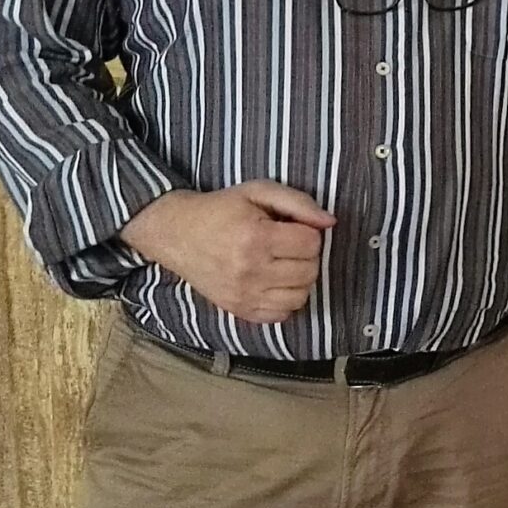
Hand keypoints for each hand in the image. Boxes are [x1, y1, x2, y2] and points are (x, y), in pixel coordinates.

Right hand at [121, 182, 333, 324]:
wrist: (176, 234)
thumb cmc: (221, 210)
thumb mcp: (257, 192)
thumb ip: (298, 203)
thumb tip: (330, 222)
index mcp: (255, 238)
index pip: (311, 244)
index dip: (308, 232)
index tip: (292, 227)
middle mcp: (249, 271)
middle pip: (309, 271)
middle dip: (306, 256)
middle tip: (288, 245)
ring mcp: (243, 295)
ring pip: (300, 296)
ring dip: (299, 279)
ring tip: (283, 264)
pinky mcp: (239, 310)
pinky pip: (281, 315)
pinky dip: (285, 300)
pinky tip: (274, 282)